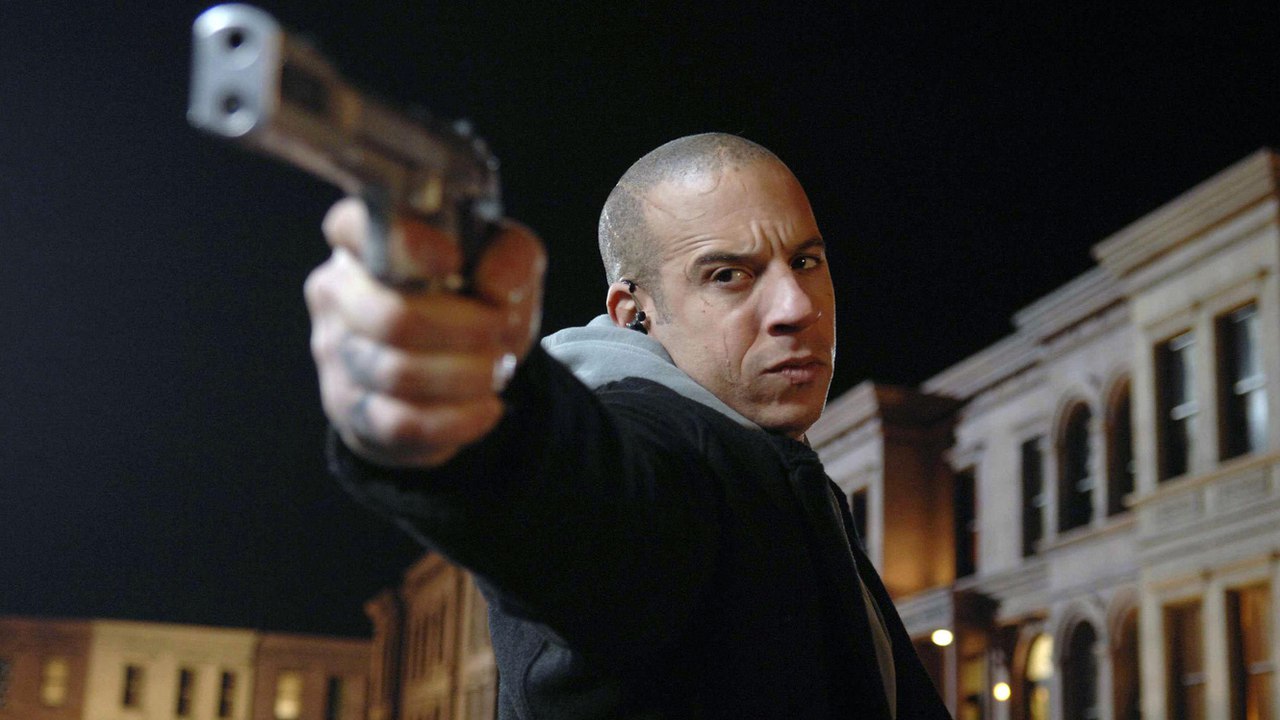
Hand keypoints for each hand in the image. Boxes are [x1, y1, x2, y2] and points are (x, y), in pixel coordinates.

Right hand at [304, 197, 544, 466]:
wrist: (454, 372)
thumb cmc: (471, 302)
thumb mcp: (504, 267)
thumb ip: (510, 256)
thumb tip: (495, 286)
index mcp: (366, 241)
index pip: (352, 227)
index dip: (403, 244)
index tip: (452, 260)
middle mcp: (338, 292)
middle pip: (391, 317)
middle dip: (465, 331)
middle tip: (500, 333)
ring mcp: (336, 353)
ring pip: (399, 375)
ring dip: (467, 376)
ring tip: (497, 370)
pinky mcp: (349, 408)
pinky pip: (402, 422)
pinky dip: (456, 419)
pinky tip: (486, 408)